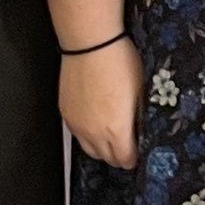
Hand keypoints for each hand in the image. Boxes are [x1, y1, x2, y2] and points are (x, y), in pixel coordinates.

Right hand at [60, 36, 144, 167]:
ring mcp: (76, 124)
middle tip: (126, 148)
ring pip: (88, 150)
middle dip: (117, 156)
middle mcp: (94, 132)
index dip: (133, 158)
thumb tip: (140, 128)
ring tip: (111, 140)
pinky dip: (86, 136)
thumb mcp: (140, 90)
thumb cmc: (120, 63)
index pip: (124, 158)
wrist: (91, 45)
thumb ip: (138, 116)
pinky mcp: (64, 112)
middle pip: (106, 158)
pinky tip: (94, 124)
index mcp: (116, 129)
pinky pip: (76, 134)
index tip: (138, 154)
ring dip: (101, 149)